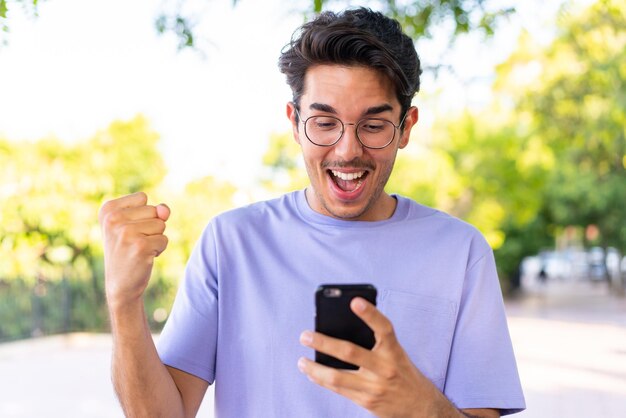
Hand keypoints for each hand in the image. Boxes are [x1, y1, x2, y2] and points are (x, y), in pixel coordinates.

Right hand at [99, 192, 169, 308]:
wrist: (120, 284)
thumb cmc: (128, 250)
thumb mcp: (135, 224)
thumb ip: (154, 210)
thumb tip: (165, 210)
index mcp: (108, 209)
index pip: (142, 198)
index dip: (142, 215)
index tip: (127, 230)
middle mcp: (113, 219)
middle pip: (153, 210)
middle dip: (150, 227)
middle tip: (133, 242)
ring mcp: (126, 232)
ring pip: (161, 225)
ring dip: (155, 238)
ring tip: (138, 249)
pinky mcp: (140, 246)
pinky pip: (164, 239)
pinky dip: (159, 250)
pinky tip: (143, 257)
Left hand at [298, 297, 442, 417]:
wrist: (421, 407)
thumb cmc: (401, 372)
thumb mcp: (395, 354)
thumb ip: (374, 342)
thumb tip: (339, 328)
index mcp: (394, 351)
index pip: (384, 328)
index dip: (370, 313)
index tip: (354, 301)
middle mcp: (385, 368)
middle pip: (350, 352)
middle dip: (324, 343)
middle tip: (305, 335)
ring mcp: (374, 387)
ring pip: (337, 377)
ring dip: (314, 368)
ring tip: (301, 361)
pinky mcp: (366, 401)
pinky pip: (338, 390)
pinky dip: (321, 380)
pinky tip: (312, 373)